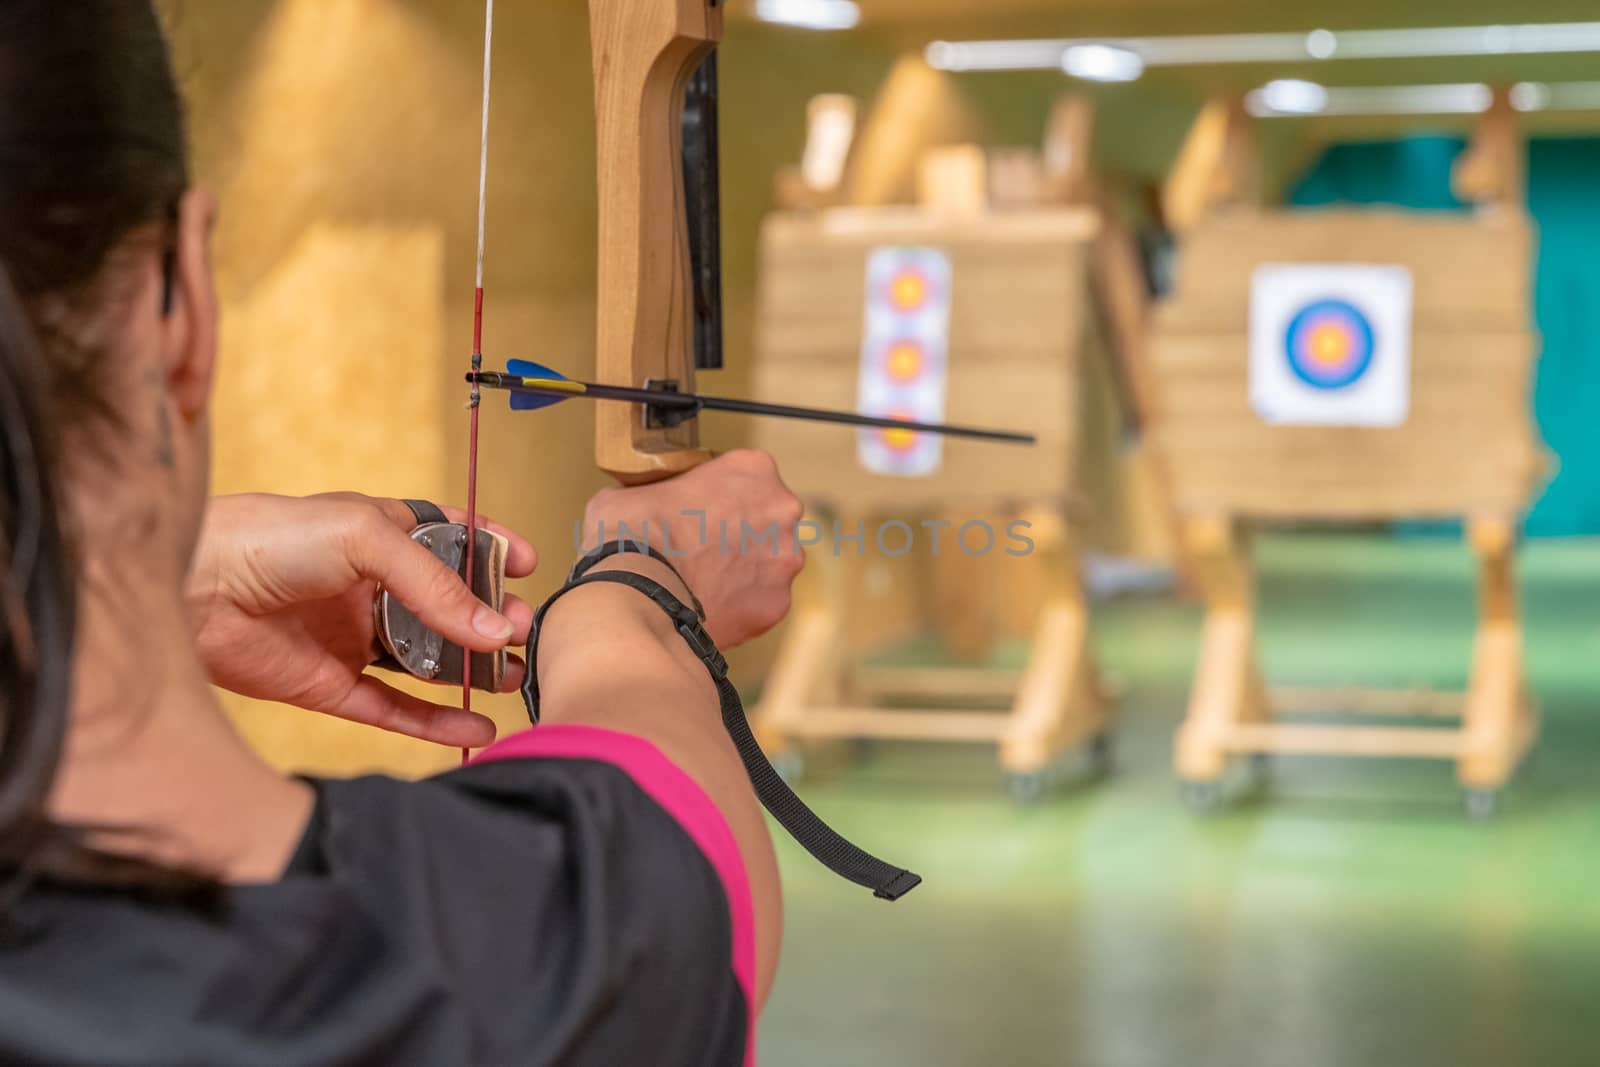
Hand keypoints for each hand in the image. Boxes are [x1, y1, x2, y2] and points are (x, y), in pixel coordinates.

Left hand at [188, 493, 536, 746]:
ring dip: (472, 673)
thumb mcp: (365, 538)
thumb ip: (433, 585)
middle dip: (489, 619)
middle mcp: (372, 588)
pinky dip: (437, 723)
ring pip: (428, 663)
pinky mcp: (333, 686)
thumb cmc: (270, 538)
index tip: (527, 564)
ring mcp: (354, 639)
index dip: (491, 549)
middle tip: (522, 631)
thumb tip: (493, 631)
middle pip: (448, 608)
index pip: (451, 540)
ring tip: (512, 678)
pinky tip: (476, 728)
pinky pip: (396, 711)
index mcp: (381, 536)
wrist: (193, 588)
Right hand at [581, 450, 804, 647]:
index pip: (747, 476)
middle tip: (704, 550)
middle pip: (767, 520)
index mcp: (753, 469)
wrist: (636, 593)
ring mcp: (784, 559)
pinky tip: (709, 606)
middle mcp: (781, 510)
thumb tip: (650, 505)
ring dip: (744, 572)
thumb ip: (661, 491)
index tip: (703, 512)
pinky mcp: (777, 603)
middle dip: (742, 534)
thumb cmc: (633, 534)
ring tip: (704, 583)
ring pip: (769, 564)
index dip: (723, 496)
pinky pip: (762, 602)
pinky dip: (741, 606)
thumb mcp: (635, 489)